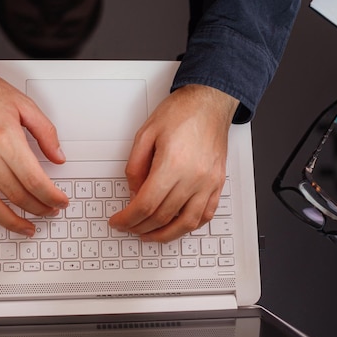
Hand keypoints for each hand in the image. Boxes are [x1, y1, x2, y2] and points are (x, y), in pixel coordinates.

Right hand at [0, 58, 68, 235]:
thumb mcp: (24, 105)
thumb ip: (45, 132)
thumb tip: (58, 157)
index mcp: (6, 140)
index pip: (34, 180)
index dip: (51, 197)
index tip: (61, 202)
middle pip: (17, 195)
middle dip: (39, 209)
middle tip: (50, 212)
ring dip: (12, 222)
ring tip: (27, 228)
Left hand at [108, 84, 238, 242]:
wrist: (209, 101)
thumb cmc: (181, 112)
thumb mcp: (145, 134)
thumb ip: (135, 167)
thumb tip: (134, 192)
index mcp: (172, 164)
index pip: (145, 205)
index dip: (128, 219)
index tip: (119, 221)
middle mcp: (193, 177)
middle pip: (162, 216)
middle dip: (140, 227)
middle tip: (128, 227)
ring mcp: (208, 182)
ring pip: (186, 223)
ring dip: (165, 235)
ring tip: (149, 234)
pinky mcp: (217, 183)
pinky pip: (205, 215)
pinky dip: (189, 226)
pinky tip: (177, 226)